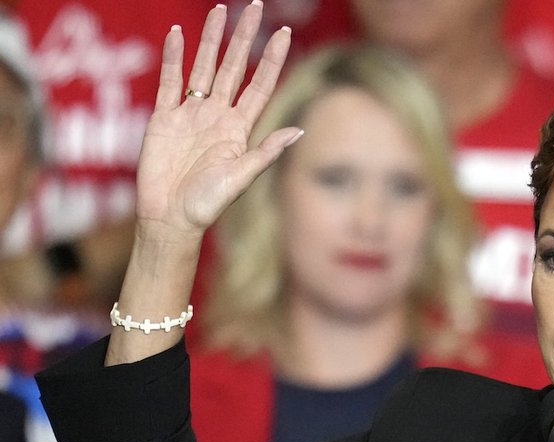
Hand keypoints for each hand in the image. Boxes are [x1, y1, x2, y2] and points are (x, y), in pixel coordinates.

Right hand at [135, 1, 300, 242]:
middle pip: (233, 67)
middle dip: (243, 38)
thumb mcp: (242, 177)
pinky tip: (178, 35)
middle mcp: (217, 116)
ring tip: (218, 10)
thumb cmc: (208, 204)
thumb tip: (299, 130)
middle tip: (254, 7)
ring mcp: (190, 114)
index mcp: (239, 128)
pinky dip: (173, 58)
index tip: (283, 33)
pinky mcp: (163, 118)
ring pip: (202, 67)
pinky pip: (169, 81)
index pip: (260, 84)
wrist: (170, 218)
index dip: (271, 59)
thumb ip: (266, 151)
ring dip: (210, 39)